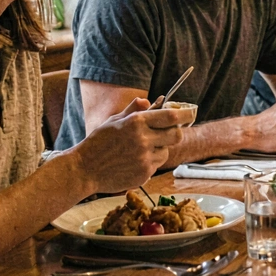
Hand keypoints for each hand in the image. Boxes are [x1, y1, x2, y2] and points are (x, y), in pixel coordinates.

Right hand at [72, 98, 187, 191]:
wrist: (84, 169)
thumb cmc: (98, 142)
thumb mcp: (114, 121)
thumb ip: (134, 110)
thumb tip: (149, 101)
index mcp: (136, 122)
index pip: (171, 117)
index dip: (185, 114)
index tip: (191, 112)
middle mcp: (143, 139)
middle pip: (176, 135)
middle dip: (174, 133)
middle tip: (166, 133)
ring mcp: (145, 158)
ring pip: (166, 151)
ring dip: (159, 149)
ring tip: (139, 150)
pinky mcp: (145, 174)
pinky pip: (156, 165)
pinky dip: (150, 162)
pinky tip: (133, 161)